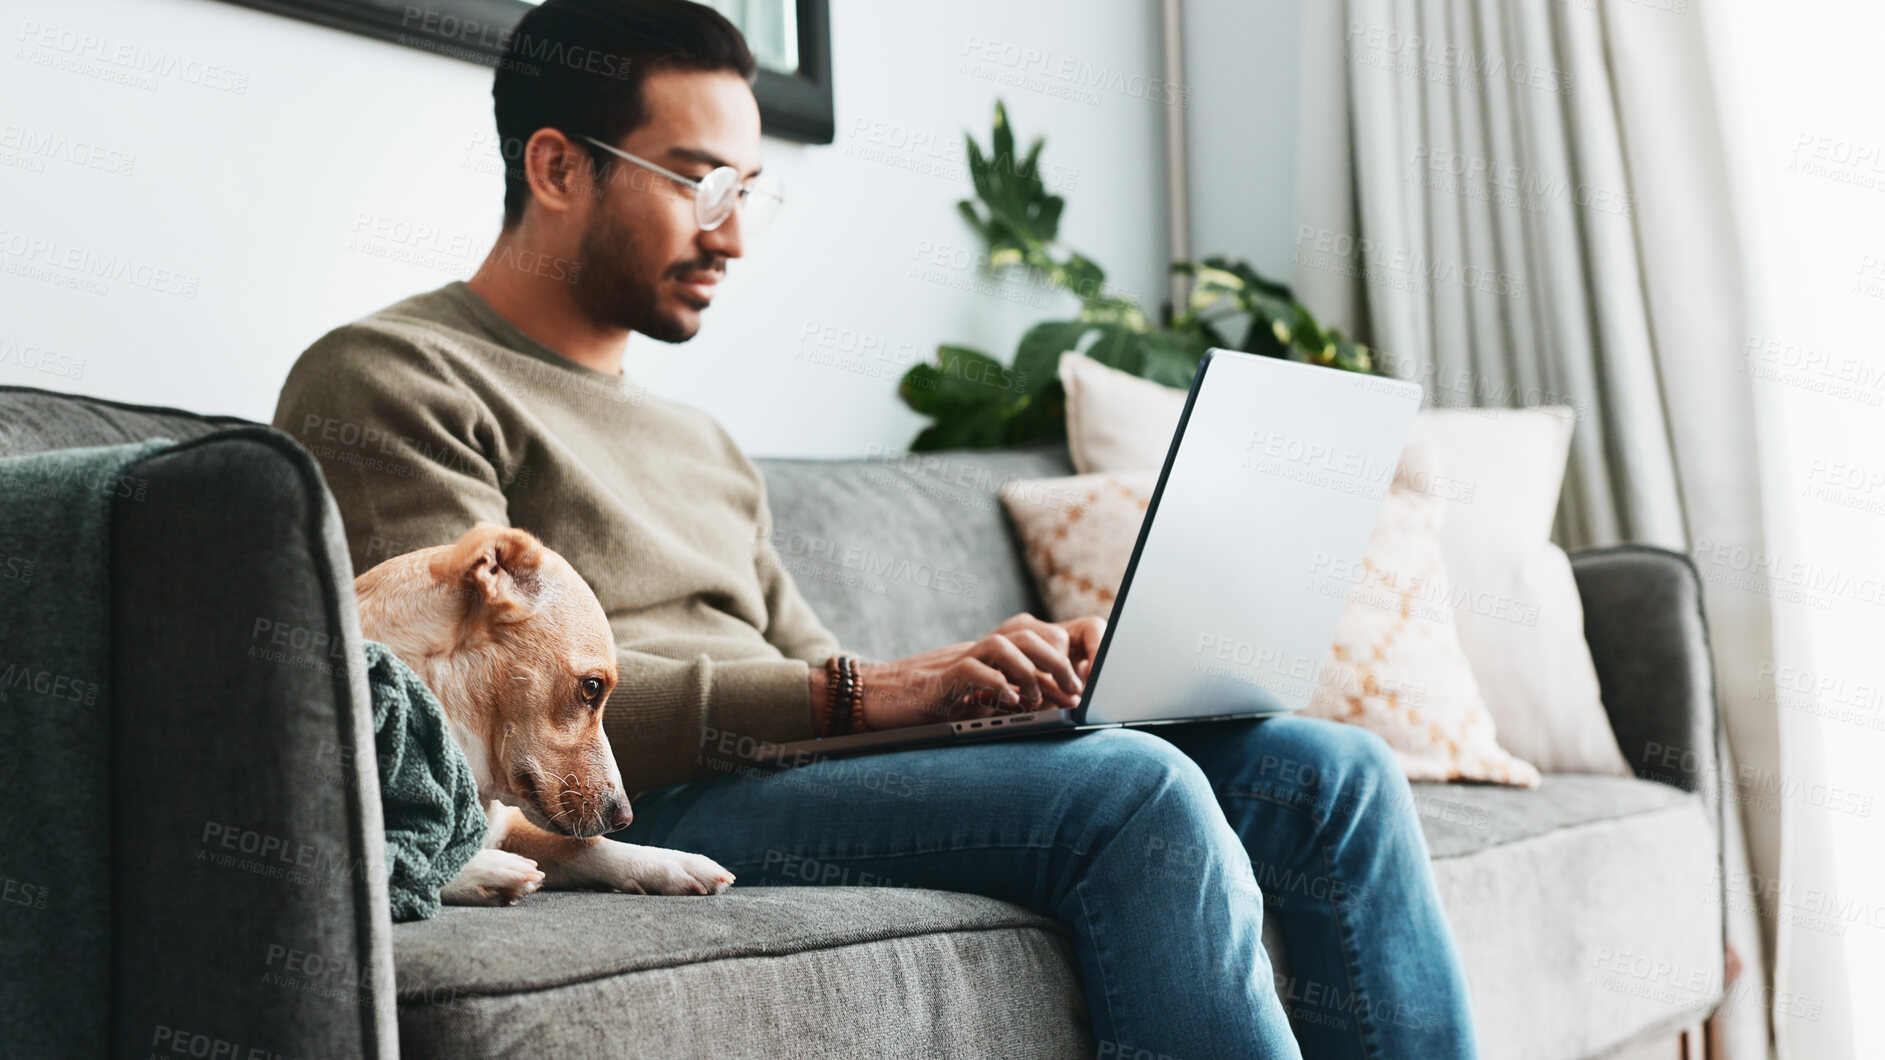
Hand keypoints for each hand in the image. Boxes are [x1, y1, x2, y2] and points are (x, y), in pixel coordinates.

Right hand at [851, 612, 1107, 730]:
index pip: (1035, 640)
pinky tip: (1009, 703)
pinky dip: (995, 685)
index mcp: (989, 656)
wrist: (873, 699)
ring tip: (1040, 699)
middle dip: (1057, 662)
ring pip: (1004, 645)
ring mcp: (958, 660)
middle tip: (1072, 692)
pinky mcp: (940, 678)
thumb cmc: (925, 704)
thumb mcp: (973, 702)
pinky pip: (973, 670)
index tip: (1079, 689)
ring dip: (1030, 671)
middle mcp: (977, 651)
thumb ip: (1006, 698)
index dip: (1062, 659)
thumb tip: (1050, 706)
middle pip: (1028, 635)